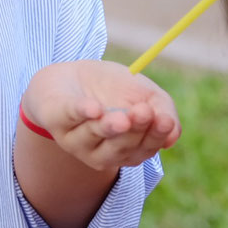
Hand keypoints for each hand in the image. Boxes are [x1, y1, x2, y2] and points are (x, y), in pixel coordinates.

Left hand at [20, 59, 179, 170]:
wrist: (70, 76)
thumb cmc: (113, 90)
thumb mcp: (145, 94)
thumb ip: (163, 110)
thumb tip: (172, 135)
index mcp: (126, 149)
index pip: (143, 150)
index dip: (155, 136)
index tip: (165, 121)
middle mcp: (100, 152)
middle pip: (119, 149)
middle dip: (133, 131)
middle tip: (144, 112)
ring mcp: (75, 140)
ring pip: (93, 137)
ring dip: (108, 128)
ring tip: (122, 118)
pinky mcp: (55, 119)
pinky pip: (69, 117)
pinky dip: (81, 112)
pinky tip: (93, 109)